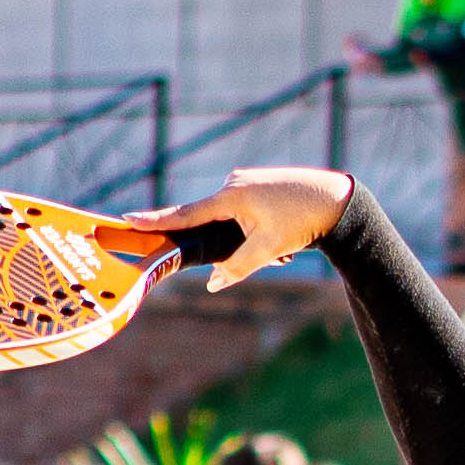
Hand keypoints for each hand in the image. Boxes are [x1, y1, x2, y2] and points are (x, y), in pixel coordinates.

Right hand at [124, 167, 352, 294]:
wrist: (336, 199)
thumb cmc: (302, 222)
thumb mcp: (268, 250)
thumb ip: (237, 268)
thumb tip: (213, 283)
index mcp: (230, 197)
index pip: (186, 214)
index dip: (156, 220)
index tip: (128, 219)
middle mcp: (232, 183)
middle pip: (209, 219)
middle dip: (225, 242)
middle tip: (256, 250)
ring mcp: (244, 180)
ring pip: (231, 218)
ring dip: (251, 238)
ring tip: (286, 246)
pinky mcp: (255, 183)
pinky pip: (244, 211)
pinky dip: (258, 228)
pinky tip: (286, 236)